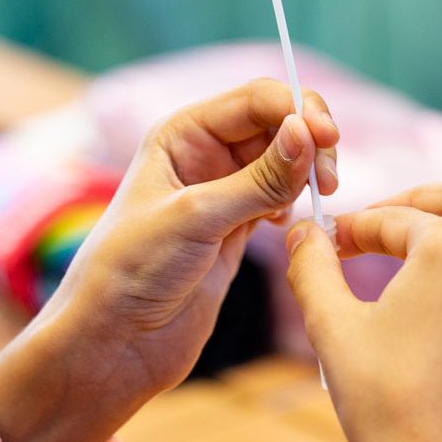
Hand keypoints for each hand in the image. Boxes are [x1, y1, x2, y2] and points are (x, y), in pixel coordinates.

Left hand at [0, 78, 339, 441]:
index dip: (298, 109)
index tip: (328, 140)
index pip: (255, 99)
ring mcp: (219, 193)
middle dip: (310, 141)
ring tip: (317, 199)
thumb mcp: (196, 218)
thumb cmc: (130, 273)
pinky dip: (295, 202)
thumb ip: (258, 179)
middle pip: (277, 124)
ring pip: (284, 161)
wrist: (112, 342)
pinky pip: (280, 198)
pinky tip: (283, 223)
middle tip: (329, 181)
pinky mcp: (234, 229)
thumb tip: (308, 133)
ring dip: (307, 173)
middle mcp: (198, 157)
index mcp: (178, 135)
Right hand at [286, 177, 441, 441]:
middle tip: (380, 222)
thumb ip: (313, 266)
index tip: (325, 239)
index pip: (396, 217)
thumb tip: (301, 234)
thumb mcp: (332, 325)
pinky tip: (425, 286)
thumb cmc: (385, 399)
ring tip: (405, 244)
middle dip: (422, 201)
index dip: (352, 225)